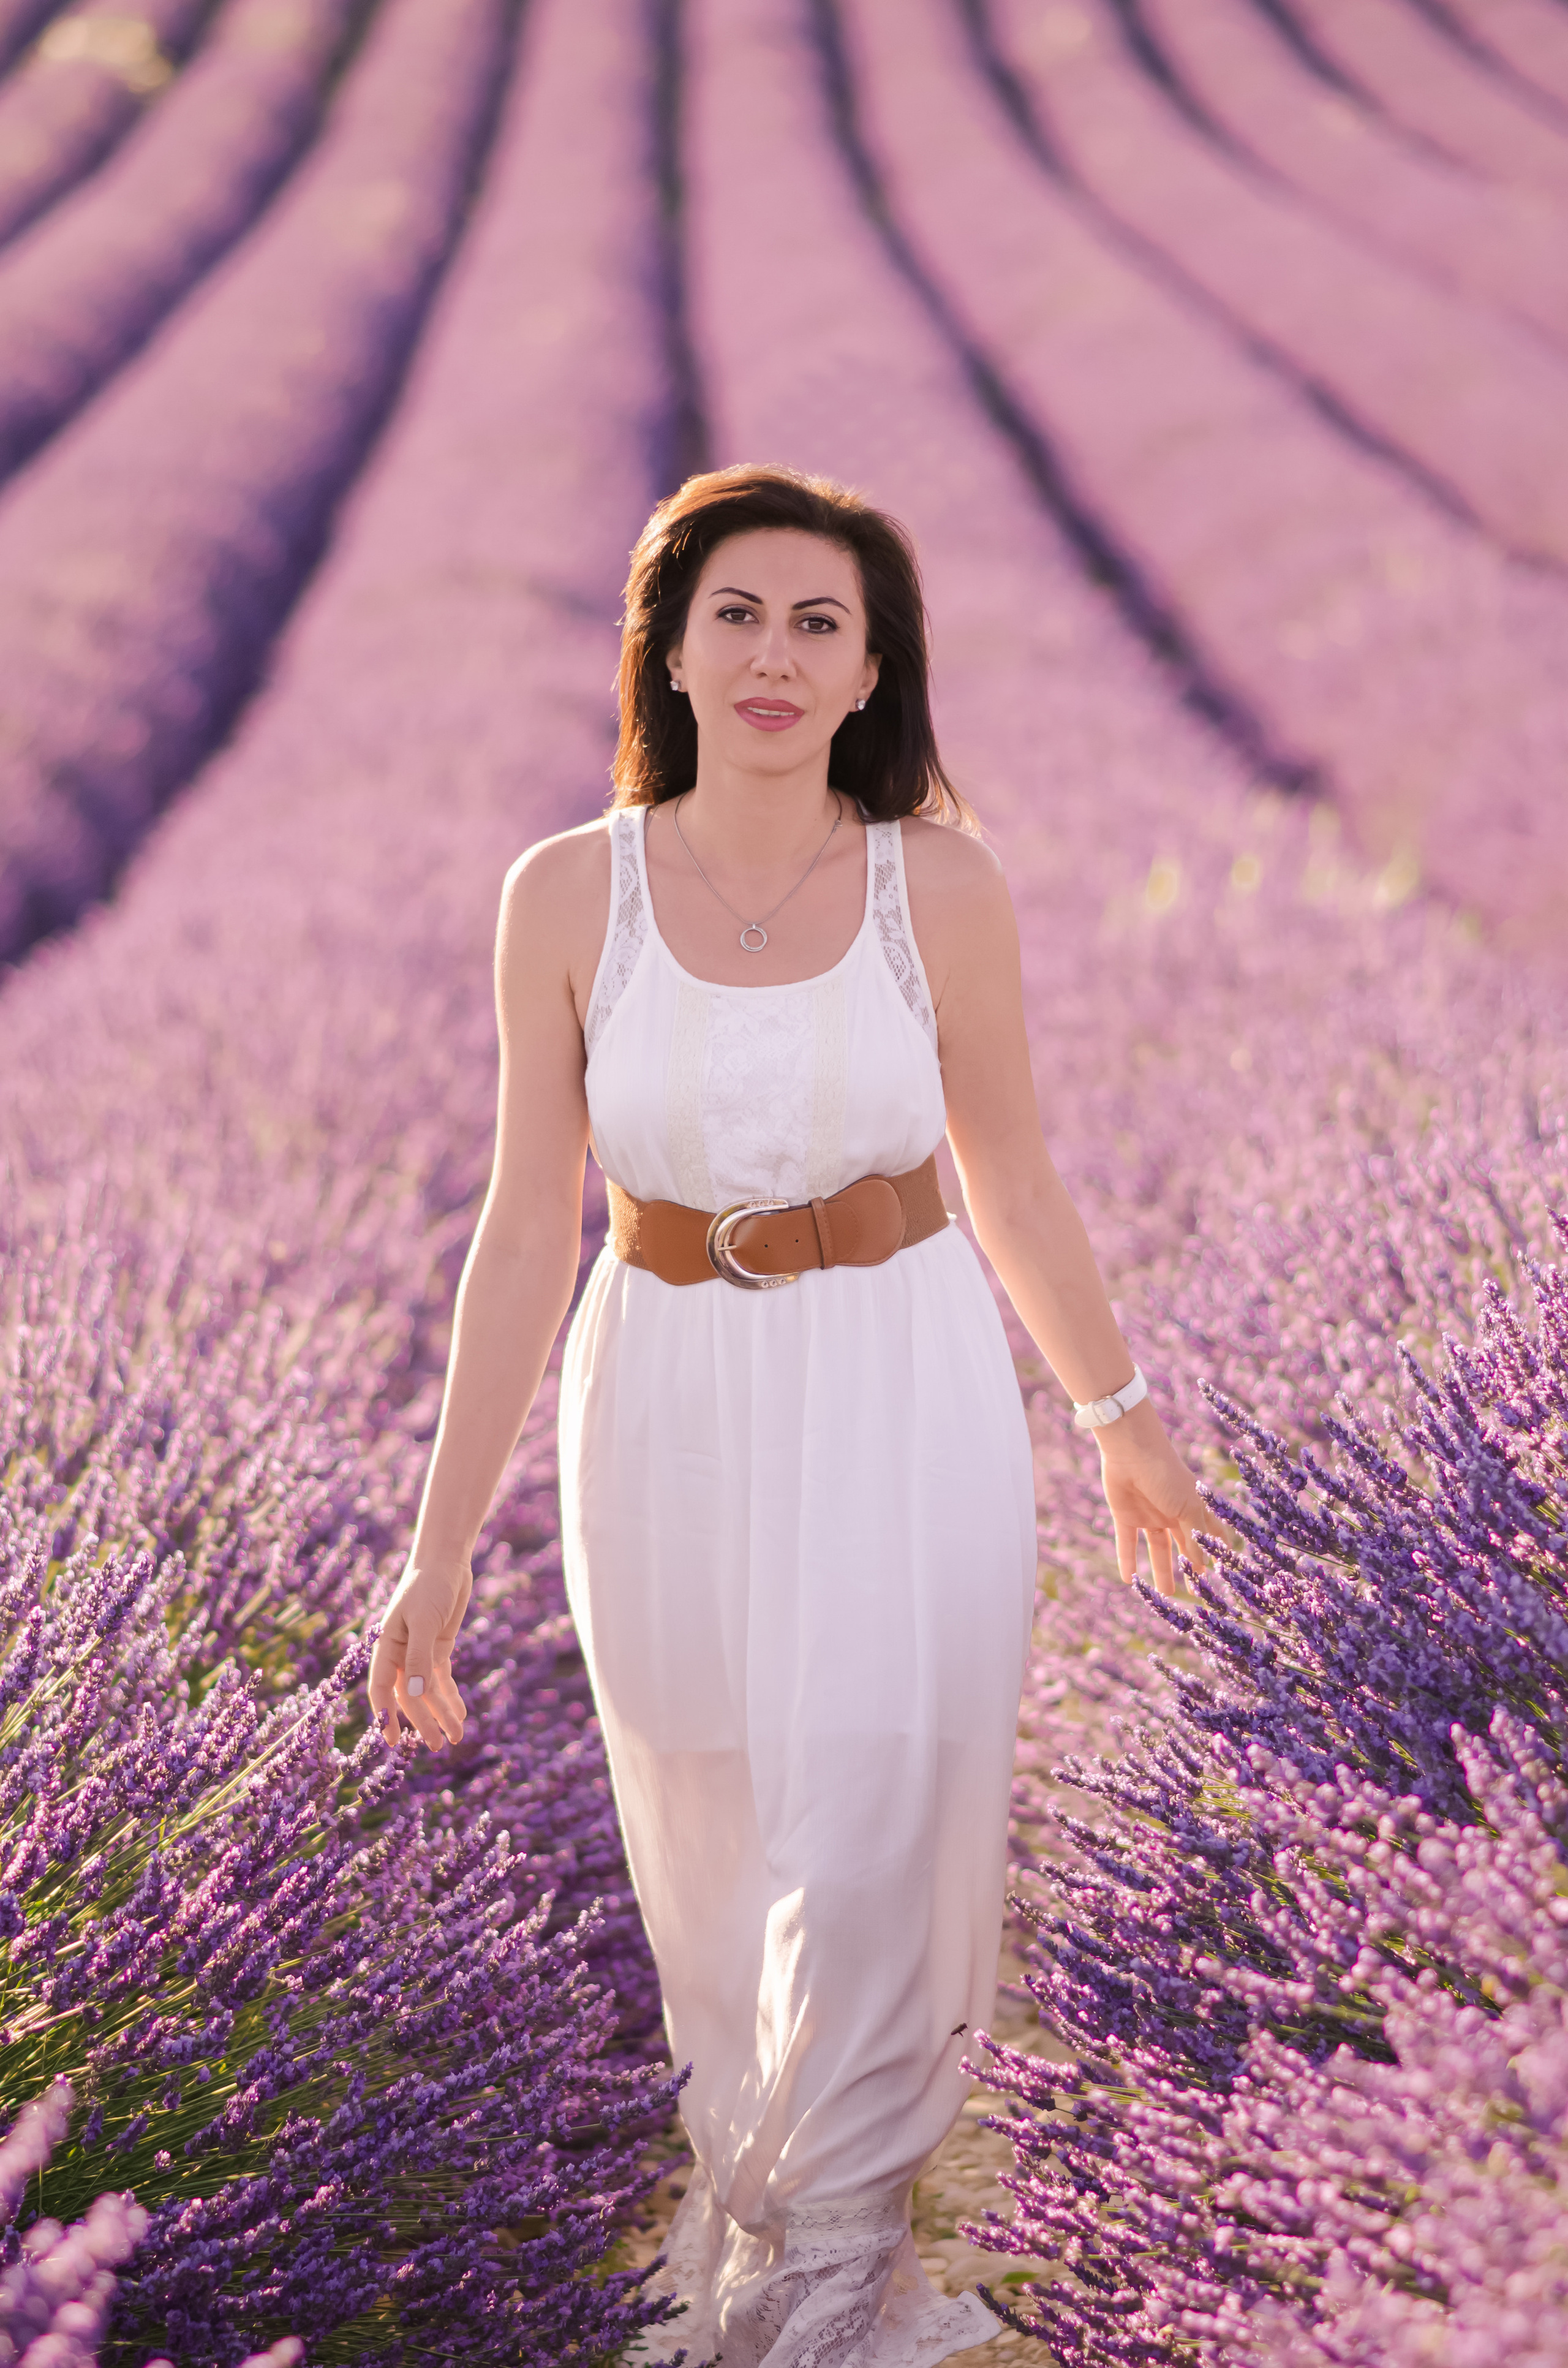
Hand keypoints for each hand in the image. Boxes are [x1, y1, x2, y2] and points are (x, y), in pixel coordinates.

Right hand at [367, 1555, 471, 1749]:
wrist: (447, 1561)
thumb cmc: (429, 1585)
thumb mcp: (424, 1622)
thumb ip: (418, 1658)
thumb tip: (412, 1696)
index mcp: (387, 1647)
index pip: (380, 1689)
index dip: (385, 1715)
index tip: (392, 1741)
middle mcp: (401, 1654)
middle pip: (410, 1696)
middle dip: (423, 1722)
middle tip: (438, 1746)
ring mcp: (420, 1652)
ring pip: (429, 1691)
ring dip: (442, 1713)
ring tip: (456, 1737)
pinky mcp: (439, 1648)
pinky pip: (442, 1679)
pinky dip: (451, 1697)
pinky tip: (461, 1715)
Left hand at [1093, 1399, 1205, 1595]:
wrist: (1131, 1450)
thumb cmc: (1167, 1474)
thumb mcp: (1188, 1507)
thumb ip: (1195, 1537)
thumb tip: (1202, 1566)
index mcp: (1193, 1507)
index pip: (1209, 1533)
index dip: (1215, 1551)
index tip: (1222, 1574)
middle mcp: (1172, 1513)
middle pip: (1183, 1546)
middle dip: (1189, 1568)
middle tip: (1194, 1594)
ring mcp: (1149, 1515)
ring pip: (1157, 1549)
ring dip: (1161, 1571)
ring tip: (1165, 1595)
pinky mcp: (1125, 1515)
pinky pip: (1126, 1543)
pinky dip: (1127, 1560)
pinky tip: (1128, 1580)